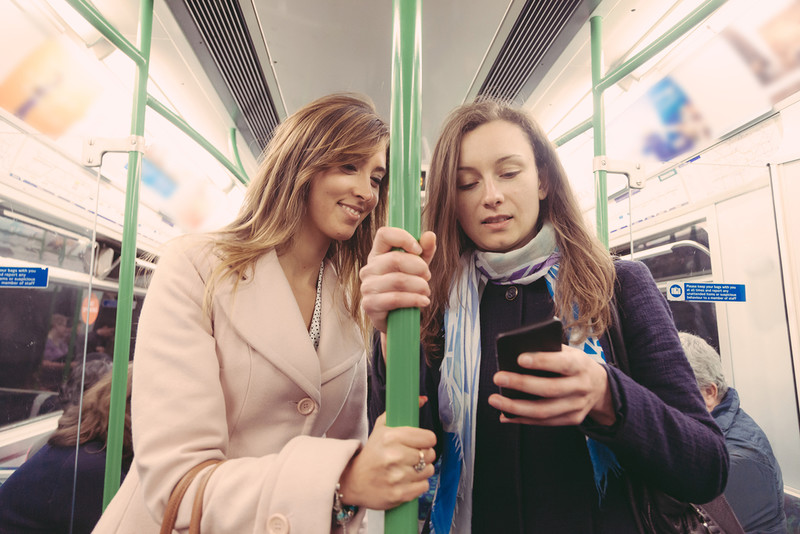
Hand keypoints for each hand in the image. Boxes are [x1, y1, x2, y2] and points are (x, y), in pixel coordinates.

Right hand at [338, 413, 435, 509]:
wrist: (353, 481)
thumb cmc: (372, 453)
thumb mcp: (381, 428)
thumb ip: (400, 413)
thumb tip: (423, 399)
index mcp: (391, 437)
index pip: (429, 438)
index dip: (426, 440)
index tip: (421, 443)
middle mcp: (394, 456)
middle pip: (430, 454)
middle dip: (424, 455)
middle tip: (412, 456)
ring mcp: (397, 476)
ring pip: (428, 471)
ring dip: (422, 470)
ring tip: (408, 469)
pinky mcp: (399, 494)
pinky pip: (424, 486)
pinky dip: (418, 484)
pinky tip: (406, 480)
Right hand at [360, 227, 435, 332]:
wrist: (399, 320)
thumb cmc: (407, 289)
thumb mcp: (418, 268)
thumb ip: (425, 251)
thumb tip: (430, 235)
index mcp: (378, 254)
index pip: (384, 234)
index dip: (403, 238)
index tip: (418, 249)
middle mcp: (369, 268)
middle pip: (395, 259)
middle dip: (418, 267)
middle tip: (427, 276)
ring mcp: (367, 287)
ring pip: (398, 280)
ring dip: (419, 286)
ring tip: (426, 291)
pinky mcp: (369, 305)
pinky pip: (395, 299)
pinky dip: (414, 299)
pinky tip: (423, 301)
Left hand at [487, 344, 615, 426]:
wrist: (600, 387)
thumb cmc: (574, 364)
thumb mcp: (569, 352)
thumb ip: (549, 351)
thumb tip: (516, 354)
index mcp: (581, 365)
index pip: (562, 363)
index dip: (542, 361)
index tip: (519, 358)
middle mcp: (581, 387)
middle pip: (550, 389)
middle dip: (521, 384)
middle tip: (498, 377)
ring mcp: (577, 406)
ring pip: (544, 411)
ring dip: (516, 407)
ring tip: (495, 400)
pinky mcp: (572, 419)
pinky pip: (544, 422)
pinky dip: (522, 419)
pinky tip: (505, 415)